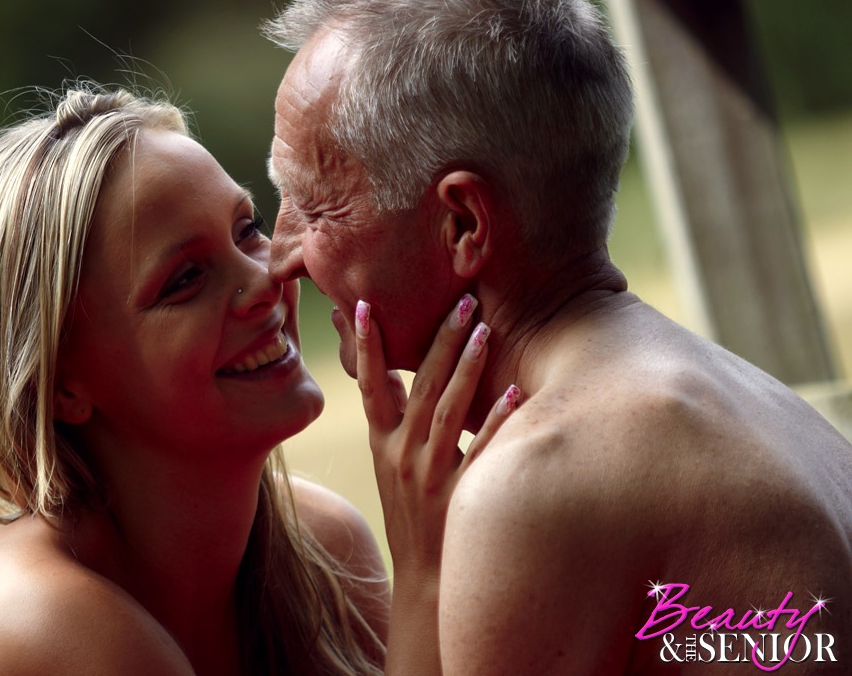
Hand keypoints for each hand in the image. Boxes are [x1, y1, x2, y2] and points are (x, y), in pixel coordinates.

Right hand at [355, 295, 519, 571]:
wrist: (425, 581)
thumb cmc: (411, 515)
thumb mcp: (389, 466)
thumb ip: (393, 420)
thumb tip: (395, 370)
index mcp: (382, 442)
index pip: (370, 384)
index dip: (367, 345)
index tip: (366, 304)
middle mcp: (401, 454)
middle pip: (419, 386)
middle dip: (439, 339)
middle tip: (462, 300)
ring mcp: (428, 475)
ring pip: (447, 410)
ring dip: (466, 367)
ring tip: (485, 329)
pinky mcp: (458, 495)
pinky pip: (481, 451)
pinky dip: (496, 421)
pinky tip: (515, 394)